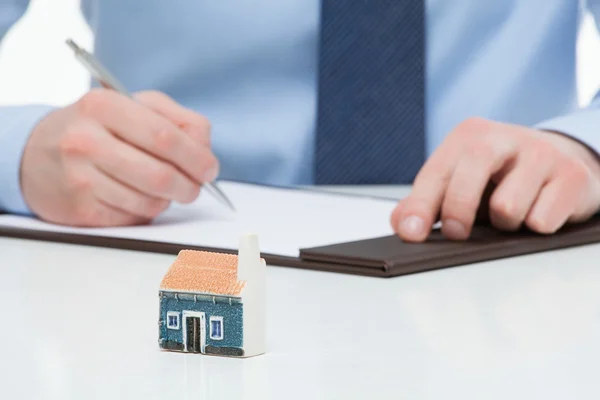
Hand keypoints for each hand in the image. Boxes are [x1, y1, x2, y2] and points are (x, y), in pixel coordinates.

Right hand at [20, 89, 217, 226]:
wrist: (37, 153)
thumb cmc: (99, 127)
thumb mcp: (135, 106)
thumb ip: (178, 120)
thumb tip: (205, 151)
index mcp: (104, 106)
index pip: (165, 137)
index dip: (197, 157)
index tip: (210, 168)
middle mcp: (86, 141)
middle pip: (161, 176)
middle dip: (190, 186)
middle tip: (195, 186)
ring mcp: (80, 178)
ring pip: (151, 202)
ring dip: (168, 199)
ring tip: (160, 186)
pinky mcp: (80, 209)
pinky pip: (134, 217)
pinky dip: (146, 210)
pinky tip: (134, 194)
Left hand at [391, 117, 599, 240]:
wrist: (564, 158)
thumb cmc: (502, 175)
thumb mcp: (461, 181)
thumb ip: (427, 201)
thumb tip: (402, 224)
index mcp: (468, 136)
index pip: (436, 173)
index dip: (420, 206)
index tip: (412, 234)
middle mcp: (503, 137)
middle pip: (467, 180)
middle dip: (457, 214)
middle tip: (458, 233)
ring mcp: (541, 153)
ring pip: (507, 208)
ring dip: (504, 225)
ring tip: (510, 214)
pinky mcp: (572, 175)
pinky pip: (542, 220)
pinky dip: (536, 227)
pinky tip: (540, 211)